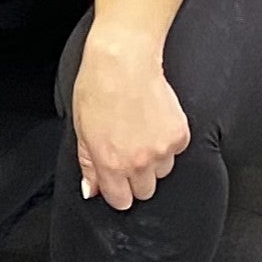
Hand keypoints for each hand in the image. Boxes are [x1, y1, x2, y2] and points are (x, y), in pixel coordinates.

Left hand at [70, 32, 189, 208]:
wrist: (124, 60)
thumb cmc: (97, 87)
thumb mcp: (81, 128)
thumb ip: (88, 164)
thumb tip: (93, 190)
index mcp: (111, 163)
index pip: (121, 201)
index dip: (116, 191)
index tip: (115, 181)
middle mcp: (138, 162)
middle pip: (144, 191)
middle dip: (135, 178)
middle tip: (127, 152)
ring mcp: (162, 150)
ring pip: (163, 172)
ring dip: (153, 160)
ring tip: (140, 132)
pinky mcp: (180, 136)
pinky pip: (176, 152)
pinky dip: (167, 142)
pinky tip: (153, 122)